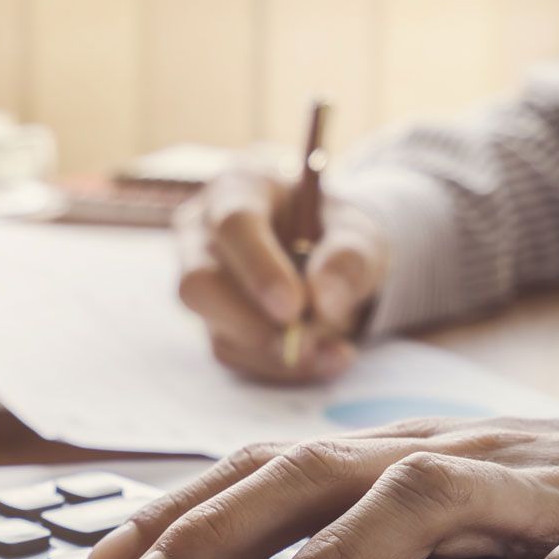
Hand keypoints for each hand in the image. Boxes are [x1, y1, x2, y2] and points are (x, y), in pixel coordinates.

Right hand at [175, 163, 389, 383]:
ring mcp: (202, 286)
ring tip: (335, 352)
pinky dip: (281, 367)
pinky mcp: (213, 324)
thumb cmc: (336, 233)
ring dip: (277, 353)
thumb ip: (348, 257)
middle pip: (199, 284)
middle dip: (253, 323)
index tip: (294, 308)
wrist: (331, 261)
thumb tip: (323, 300)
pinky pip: (236, 355)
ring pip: (216, 329)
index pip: (232, 225)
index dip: (259, 268)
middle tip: (306, 344)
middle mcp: (202, 236)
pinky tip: (324, 359)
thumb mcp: (359, 233)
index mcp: (237, 191)